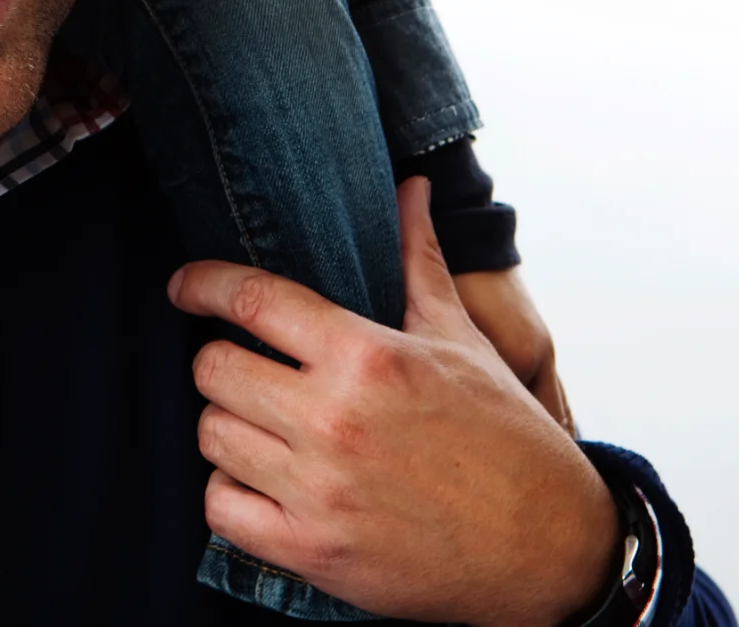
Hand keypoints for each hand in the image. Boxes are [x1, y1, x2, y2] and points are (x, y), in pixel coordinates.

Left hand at [169, 179, 616, 626]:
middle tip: (248, 368)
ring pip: (212, 436)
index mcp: (368, 357)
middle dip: (222, 361)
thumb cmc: (507, 437)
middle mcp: (334, 420)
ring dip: (230, 425)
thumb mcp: (463, 341)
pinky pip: (222, 508)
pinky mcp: (312, 552)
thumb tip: (411, 187)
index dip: (203, 285)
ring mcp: (319, 490)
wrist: (553, 550)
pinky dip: (231, 493)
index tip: (184, 286)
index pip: (252, 300)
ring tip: (263, 424)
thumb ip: (419, 261)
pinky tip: (263, 481)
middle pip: (213, 369)